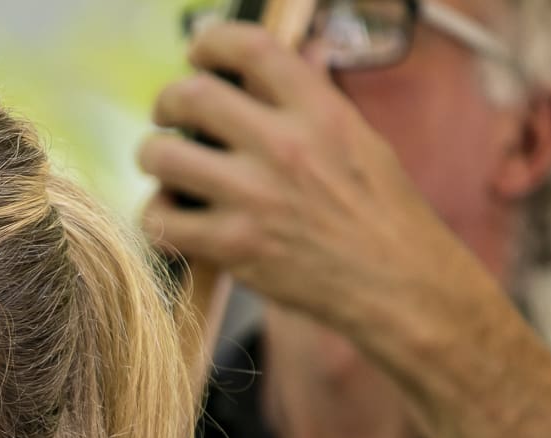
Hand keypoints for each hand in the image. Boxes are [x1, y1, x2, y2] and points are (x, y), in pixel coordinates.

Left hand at [137, 21, 479, 341]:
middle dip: (167, 101)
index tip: (198, 53)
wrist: (397, 283)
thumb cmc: (382, 212)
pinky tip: (173, 216)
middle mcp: (284, 146)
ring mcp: (255, 198)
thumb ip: (309, 102)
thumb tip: (271, 68)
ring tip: (165, 166)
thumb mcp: (357, 138)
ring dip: (152, 157)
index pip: (250, 48)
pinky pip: (161, 220)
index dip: (211, 41)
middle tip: (167, 115)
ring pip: (162, 156)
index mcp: (320, 111)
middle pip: (192, 96)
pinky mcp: (234, 247)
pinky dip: (156, 215)